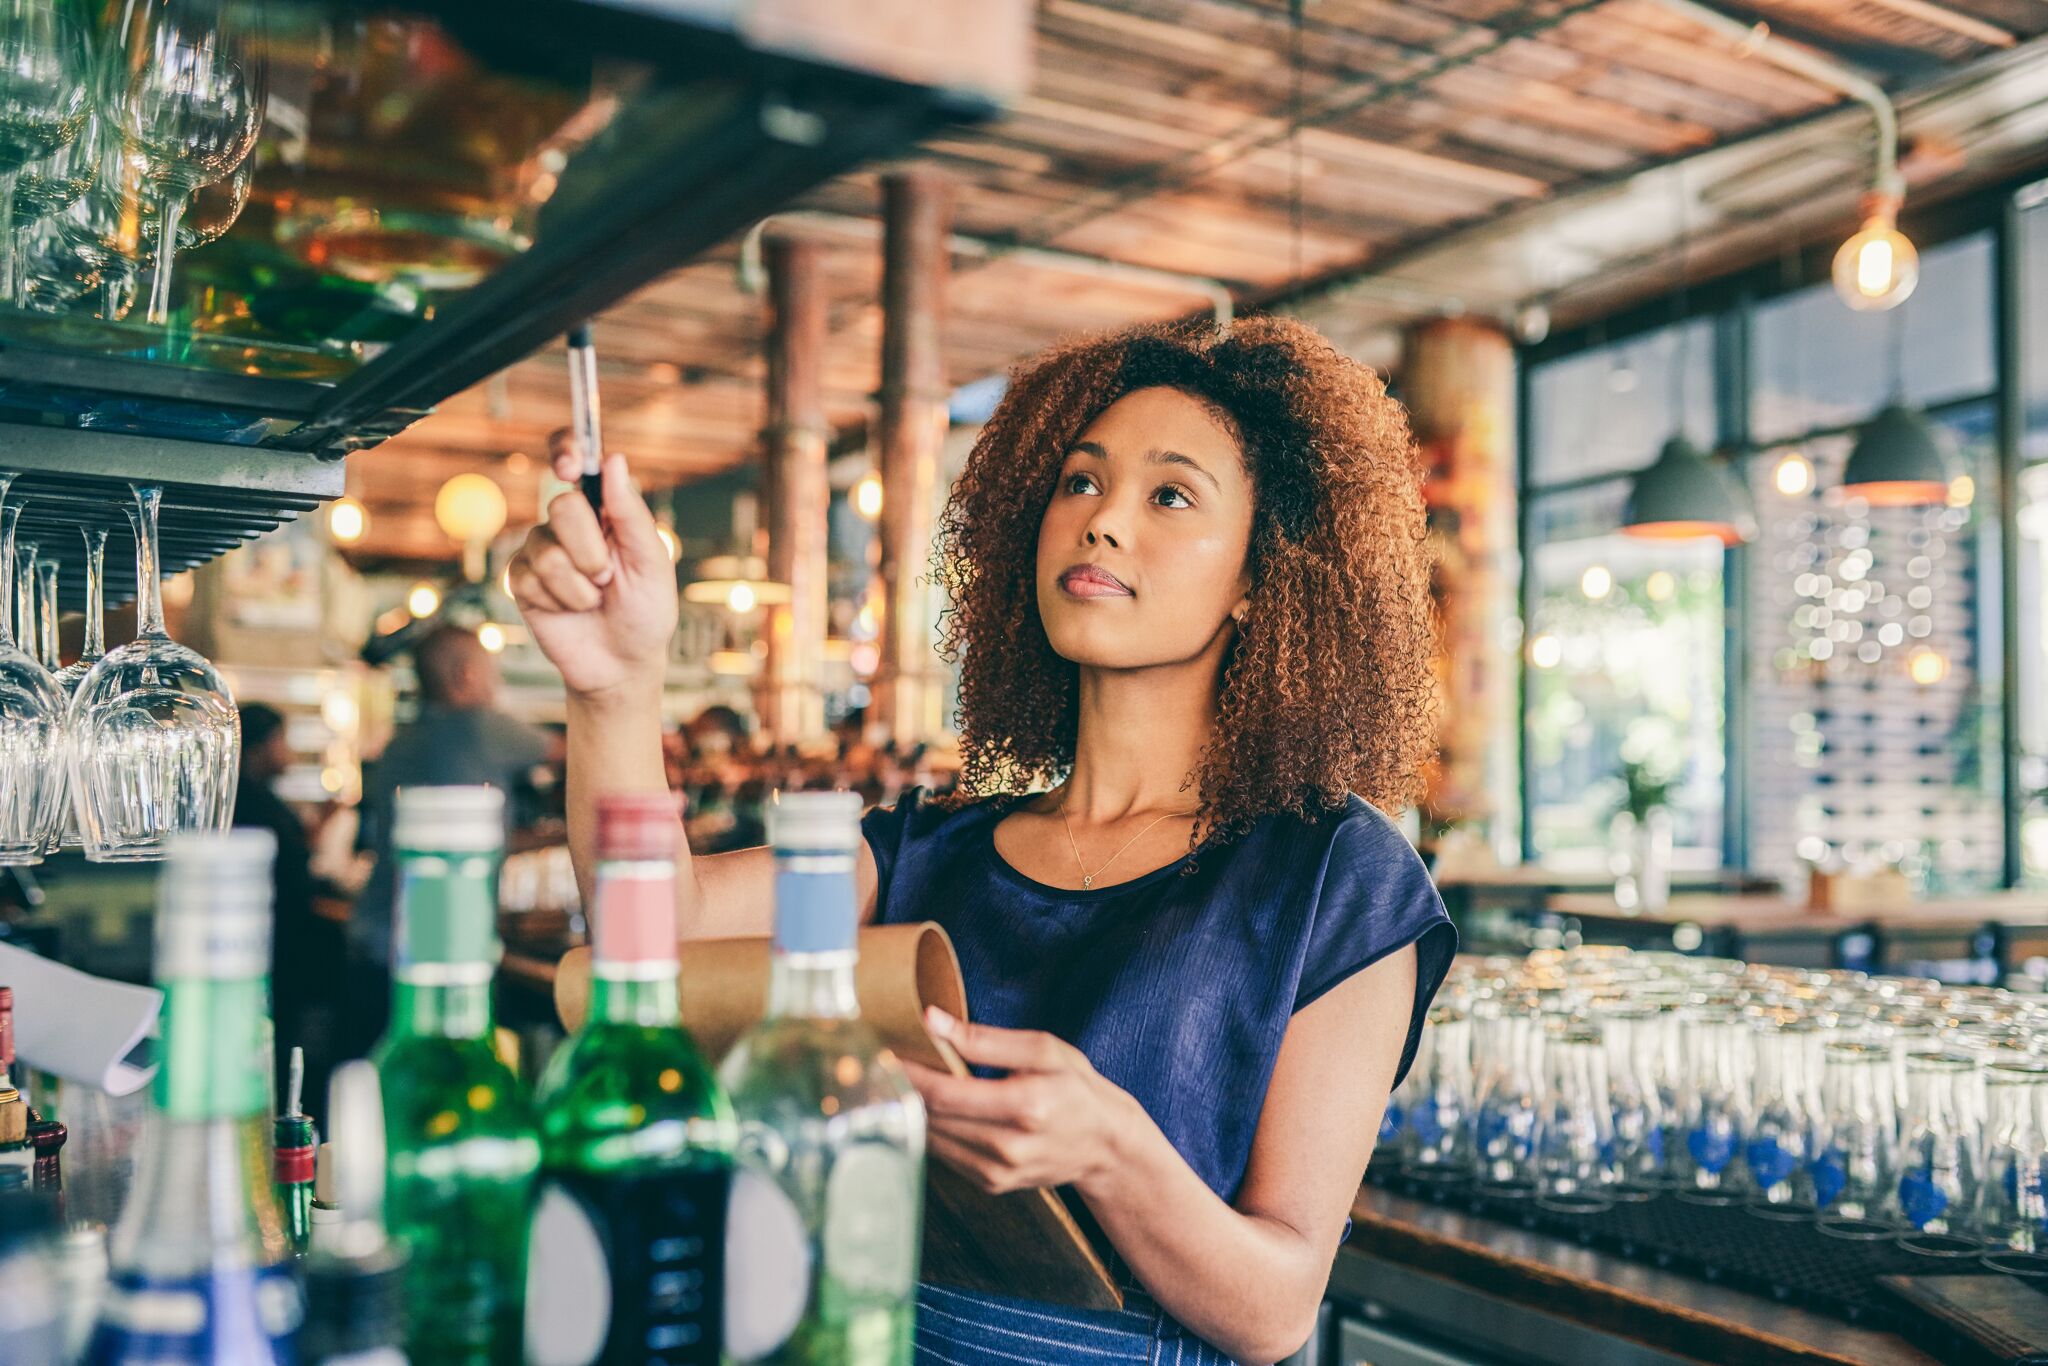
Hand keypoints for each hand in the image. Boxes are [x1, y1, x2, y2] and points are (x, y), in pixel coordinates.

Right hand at [506, 430, 676, 700]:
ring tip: (594, 599)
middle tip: (608, 577)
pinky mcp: (522, 579)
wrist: (622, 663)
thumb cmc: (645, 611)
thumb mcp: (651, 562)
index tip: (569, 463)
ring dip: (578, 585)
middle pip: (562, 506)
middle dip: (591, 550)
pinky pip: (530, 577)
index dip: (567, 449)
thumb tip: (614, 460)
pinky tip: (570, 611)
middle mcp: (569, 522)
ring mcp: (542, 549)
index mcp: (604, 509)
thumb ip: (630, 514)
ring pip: (547, 549)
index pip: (576, 459)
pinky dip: (559, 601)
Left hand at [905, 1007, 1137, 1196]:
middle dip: (902, 1088)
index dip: (908, 1074)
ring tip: (903, 1080)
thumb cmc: (1076, 1089)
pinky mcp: (991, 1184)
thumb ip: (985, 1038)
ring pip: (931, 1139)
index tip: (885, 1051)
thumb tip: (933, 1020)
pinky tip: (933, 1108)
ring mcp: (997, 1172)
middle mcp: (1007, 1146)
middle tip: (883, 1060)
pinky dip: (932, 1129)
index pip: (944, 1093)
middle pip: (931, 1118)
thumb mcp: (1043, 1050)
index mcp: (1024, 1106)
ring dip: (911, 1110)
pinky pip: (945, 1155)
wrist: (1105, 1146)